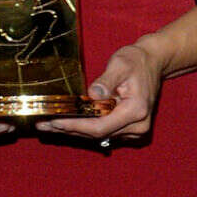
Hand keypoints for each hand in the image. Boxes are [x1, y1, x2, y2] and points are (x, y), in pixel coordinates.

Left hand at [36, 37, 165, 142]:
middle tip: (43, 124)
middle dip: (69, 129)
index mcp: (136, 110)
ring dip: (75, 130)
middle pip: (97, 134)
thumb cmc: (136, 60)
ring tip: (49, 124)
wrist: (153, 62)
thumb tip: (92, 95)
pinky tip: (67, 123)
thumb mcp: (121, 63)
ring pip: (99, 135)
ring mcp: (135, 130)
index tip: (54, 122)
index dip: (75, 126)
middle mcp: (138, 125)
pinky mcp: (130, 129)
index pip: (100, 126)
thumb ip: (107, 80)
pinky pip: (104, 132)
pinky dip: (85, 127)